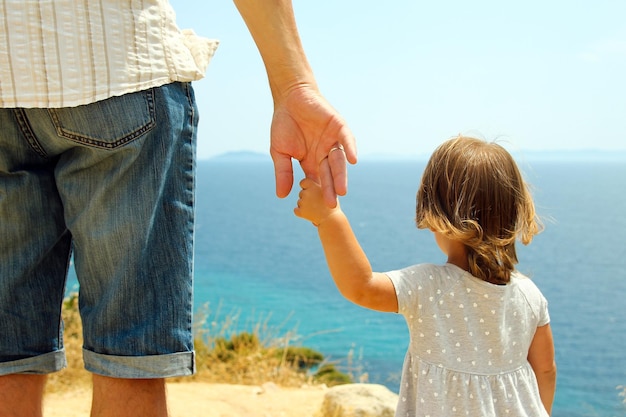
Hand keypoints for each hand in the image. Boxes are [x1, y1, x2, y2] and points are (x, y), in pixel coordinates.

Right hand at [270, 85, 355, 206]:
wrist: (289, 98)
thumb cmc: (283, 125)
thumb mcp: (280, 152)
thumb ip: (283, 172)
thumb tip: (281, 196)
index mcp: (312, 162)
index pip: (318, 182)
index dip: (319, 194)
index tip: (319, 210)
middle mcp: (325, 154)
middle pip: (330, 174)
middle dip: (331, 189)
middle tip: (331, 204)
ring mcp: (333, 141)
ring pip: (339, 161)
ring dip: (341, 175)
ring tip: (341, 190)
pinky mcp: (338, 127)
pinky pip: (346, 139)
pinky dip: (350, 149)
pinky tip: (352, 160)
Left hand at [294, 178, 338, 225]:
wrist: (331, 220)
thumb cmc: (332, 205)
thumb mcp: (328, 192)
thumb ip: (317, 186)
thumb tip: (310, 180)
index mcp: (313, 186)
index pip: (303, 182)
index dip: (306, 186)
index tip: (310, 190)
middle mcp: (306, 193)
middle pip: (301, 193)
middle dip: (307, 198)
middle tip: (316, 204)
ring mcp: (303, 202)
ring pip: (299, 202)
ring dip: (305, 206)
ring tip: (316, 210)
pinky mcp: (300, 212)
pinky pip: (296, 210)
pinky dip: (301, 213)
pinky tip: (310, 215)